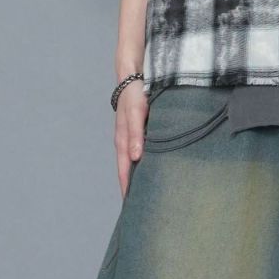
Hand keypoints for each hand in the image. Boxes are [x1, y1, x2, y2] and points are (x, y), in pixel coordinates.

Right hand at [115, 84, 148, 198]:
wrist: (134, 71)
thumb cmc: (135, 91)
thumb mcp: (136, 112)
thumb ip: (135, 133)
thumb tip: (135, 157)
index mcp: (123, 140)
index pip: (124, 171)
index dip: (127, 188)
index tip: (131, 207)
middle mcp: (126, 141)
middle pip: (128, 170)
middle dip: (133, 187)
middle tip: (142, 207)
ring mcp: (132, 135)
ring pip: (135, 161)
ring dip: (139, 175)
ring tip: (148, 192)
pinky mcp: (140, 129)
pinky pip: (142, 151)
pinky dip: (145, 162)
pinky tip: (155, 167)